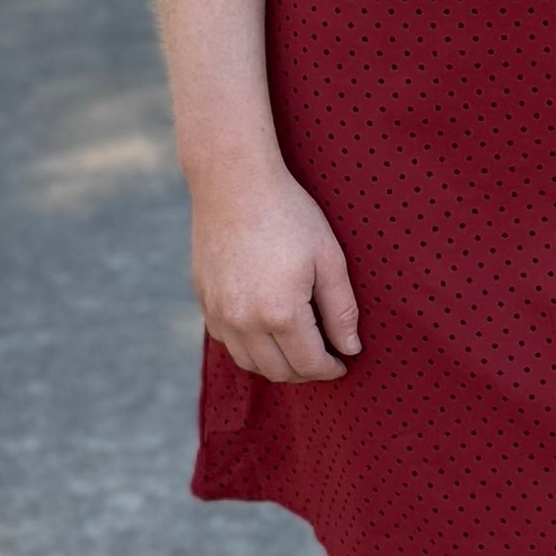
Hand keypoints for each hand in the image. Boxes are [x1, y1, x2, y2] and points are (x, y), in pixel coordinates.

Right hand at [192, 160, 358, 380]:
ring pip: (249, 363)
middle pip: (278, 371)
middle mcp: (244, 321)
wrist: (233, 183)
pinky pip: (228, 342)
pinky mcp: (204, 302)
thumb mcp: (328, 258)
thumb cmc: (288, 214)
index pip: (309, 364)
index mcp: (280, 312)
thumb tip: (350, 348)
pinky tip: (266, 329)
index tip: (342, 363)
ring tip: (297, 348)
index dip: (330, 369)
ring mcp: (219, 313)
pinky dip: (249, 347)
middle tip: (323, 357)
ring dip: (276, 364)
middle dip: (305, 372)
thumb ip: (341, 310)